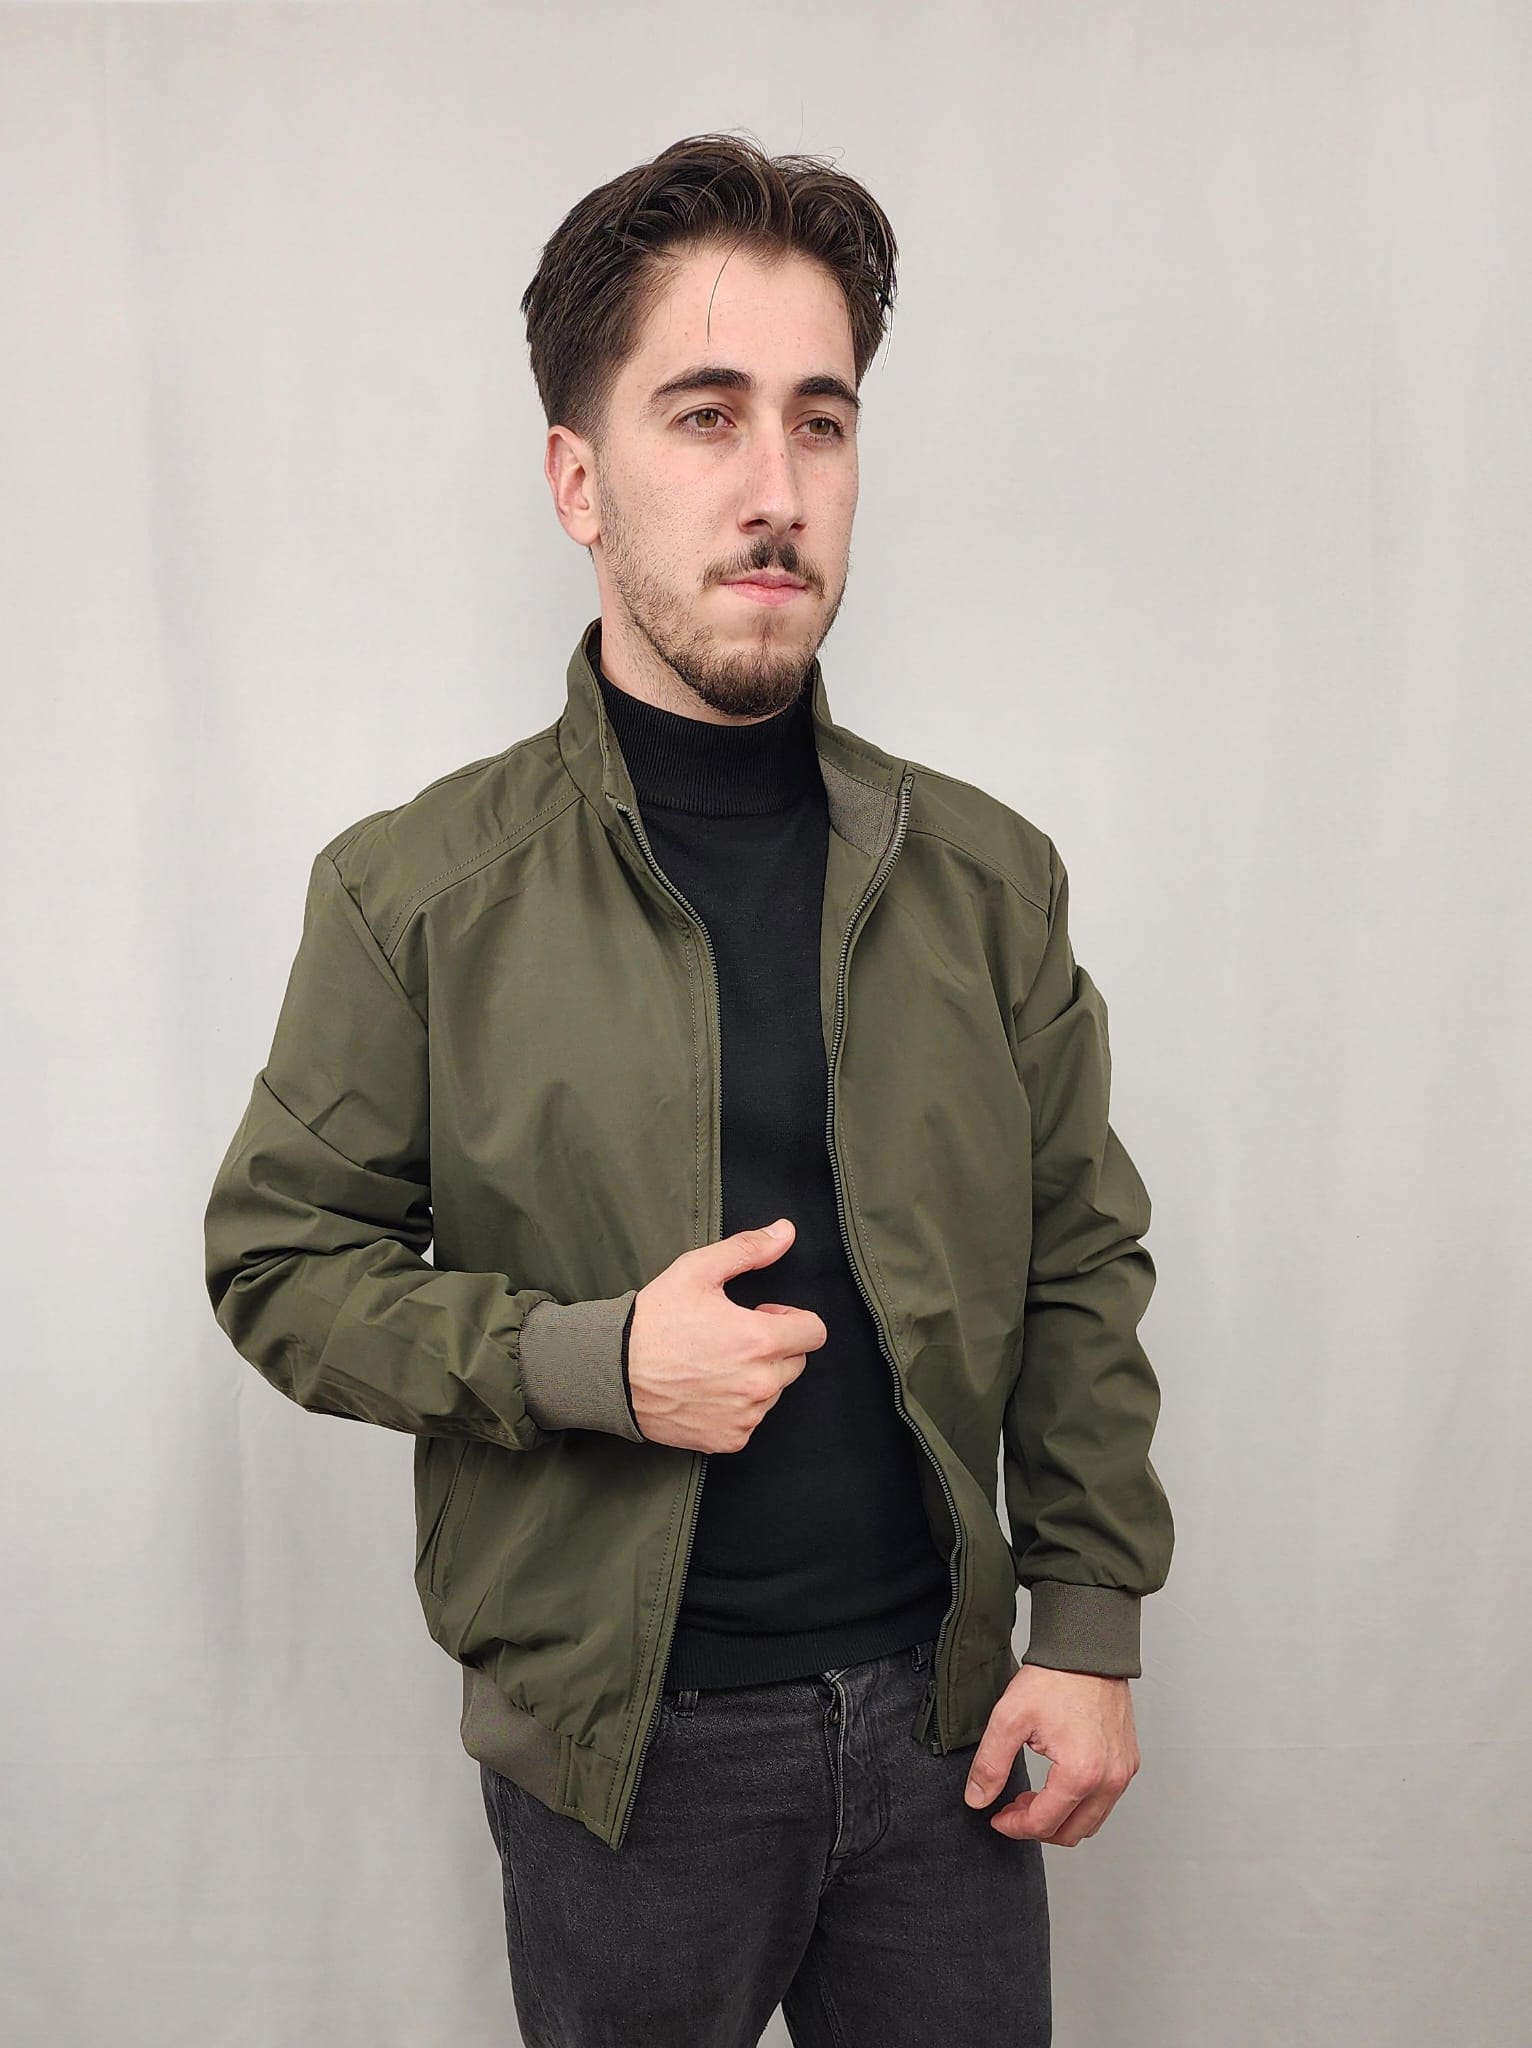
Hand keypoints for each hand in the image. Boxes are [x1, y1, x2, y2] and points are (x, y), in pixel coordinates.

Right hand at [627, 1219, 827, 1451]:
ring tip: (714, 1363)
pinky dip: (737, 1406)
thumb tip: (786, 1232)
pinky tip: (706, 1389)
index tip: (763, 1315)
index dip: (791, 1318)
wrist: (612, 1371)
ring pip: (773, 1392)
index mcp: (759, 1339)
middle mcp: (759, 1383)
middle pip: (796, 1362)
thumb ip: (748, 1249)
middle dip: (774, 1347)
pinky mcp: (729, 1438)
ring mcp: (745, 1415)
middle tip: (733, 1337)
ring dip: (756, 1377)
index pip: (815, 1332)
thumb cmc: (653, 1321)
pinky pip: (751, 1420)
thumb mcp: (697, 1270)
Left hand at [962, 1664, 1139, 1846]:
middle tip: (1013, 1809)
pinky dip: (1081, 1804)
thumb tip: (978, 1799)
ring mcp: (1123, 1772)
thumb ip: (991, 1764)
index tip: (998, 1818)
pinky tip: (1059, 1784)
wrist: (1088, 1649)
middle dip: (1037, 1827)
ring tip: (1034, 1798)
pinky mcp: (1129, 1762)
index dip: (1015, 1827)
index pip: (1044, 1823)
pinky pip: (1106, 1801)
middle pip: (1071, 1833)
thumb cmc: (1055, 1678)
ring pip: (1091, 1822)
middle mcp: (1109, 1779)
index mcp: (1080, 1774)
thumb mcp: (1010, 1718)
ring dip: (1061, 1819)